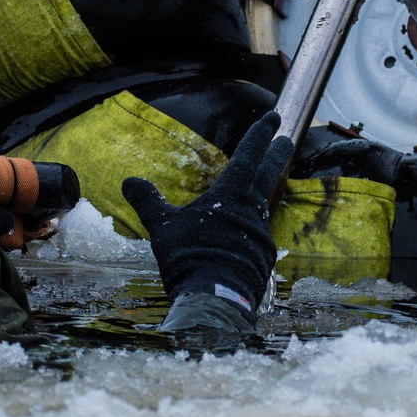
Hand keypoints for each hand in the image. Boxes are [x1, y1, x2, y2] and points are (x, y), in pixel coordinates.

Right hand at [122, 111, 293, 315]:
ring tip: (254, 193)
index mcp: (231, 195)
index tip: (273, 116)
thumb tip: (129, 181)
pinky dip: (248, 232)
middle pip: (268, 174)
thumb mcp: (162, 226)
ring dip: (259, 196)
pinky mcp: (263, 259)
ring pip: (262, 207)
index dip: (260, 133)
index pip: (248, 154)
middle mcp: (252, 211)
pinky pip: (256, 238)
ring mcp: (262, 236)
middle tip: (287, 139)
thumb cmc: (189, 257)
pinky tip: (239, 240)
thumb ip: (148, 201)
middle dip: (276, 154)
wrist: (215, 300)